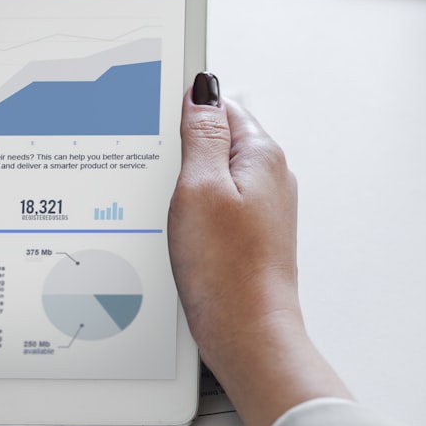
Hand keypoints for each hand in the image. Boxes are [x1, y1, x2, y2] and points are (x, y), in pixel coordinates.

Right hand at [168, 73, 351, 425]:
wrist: (247, 335)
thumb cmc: (226, 270)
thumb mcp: (199, 188)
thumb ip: (201, 134)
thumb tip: (202, 90)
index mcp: (262, 155)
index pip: (221, 105)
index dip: (185, 107)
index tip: (156, 121)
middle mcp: (269, 177)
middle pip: (217, 139)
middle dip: (182, 150)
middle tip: (157, 173)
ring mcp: (261, 208)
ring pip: (213, 174)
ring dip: (185, 184)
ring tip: (167, 208)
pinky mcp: (250, 235)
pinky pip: (216, 205)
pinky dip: (192, 210)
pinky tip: (177, 230)